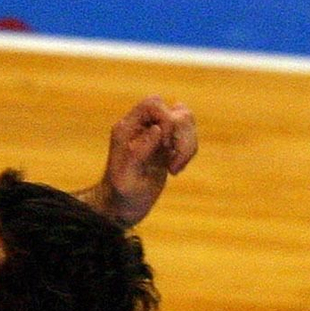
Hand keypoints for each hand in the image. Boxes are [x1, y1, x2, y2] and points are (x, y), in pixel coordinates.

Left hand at [87, 97, 197, 226]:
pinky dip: (189, 151)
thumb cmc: (120, 192)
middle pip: (175, 111)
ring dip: (187, 145)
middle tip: (172, 161)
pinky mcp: (168, 145)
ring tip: (175, 168)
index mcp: (128, 128)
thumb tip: (157, 129)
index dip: (166, 120)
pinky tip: (175, 169)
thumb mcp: (127, 175)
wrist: (123, 206)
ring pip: (186, 121)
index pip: (152, 104)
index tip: (164, 145)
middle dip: (181, 135)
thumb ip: (139, 151)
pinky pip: (189, 135)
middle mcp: (142, 127)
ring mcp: (157, 135)